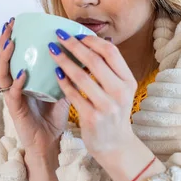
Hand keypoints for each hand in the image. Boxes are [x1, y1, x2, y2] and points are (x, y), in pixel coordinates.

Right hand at [0, 19, 69, 157]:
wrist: (50, 143)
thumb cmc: (54, 116)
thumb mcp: (62, 88)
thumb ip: (68, 72)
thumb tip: (86, 52)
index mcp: (25, 78)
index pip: (16, 54)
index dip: (15, 37)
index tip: (18, 21)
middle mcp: (15, 84)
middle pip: (5, 59)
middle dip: (5, 40)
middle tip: (9, 24)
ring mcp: (13, 97)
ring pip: (2, 73)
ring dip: (5, 57)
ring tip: (10, 43)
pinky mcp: (15, 110)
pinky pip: (13, 94)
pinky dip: (17, 82)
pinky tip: (23, 72)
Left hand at [48, 29, 138, 157]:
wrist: (116, 145)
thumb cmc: (114, 112)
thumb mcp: (120, 90)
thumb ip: (111, 69)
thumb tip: (95, 41)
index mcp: (128, 81)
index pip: (111, 52)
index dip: (93, 40)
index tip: (77, 34)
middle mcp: (120, 92)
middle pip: (95, 61)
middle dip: (74, 46)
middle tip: (59, 36)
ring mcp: (106, 106)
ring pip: (81, 77)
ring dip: (64, 61)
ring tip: (52, 51)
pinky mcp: (92, 118)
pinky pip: (73, 94)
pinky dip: (63, 81)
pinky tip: (55, 73)